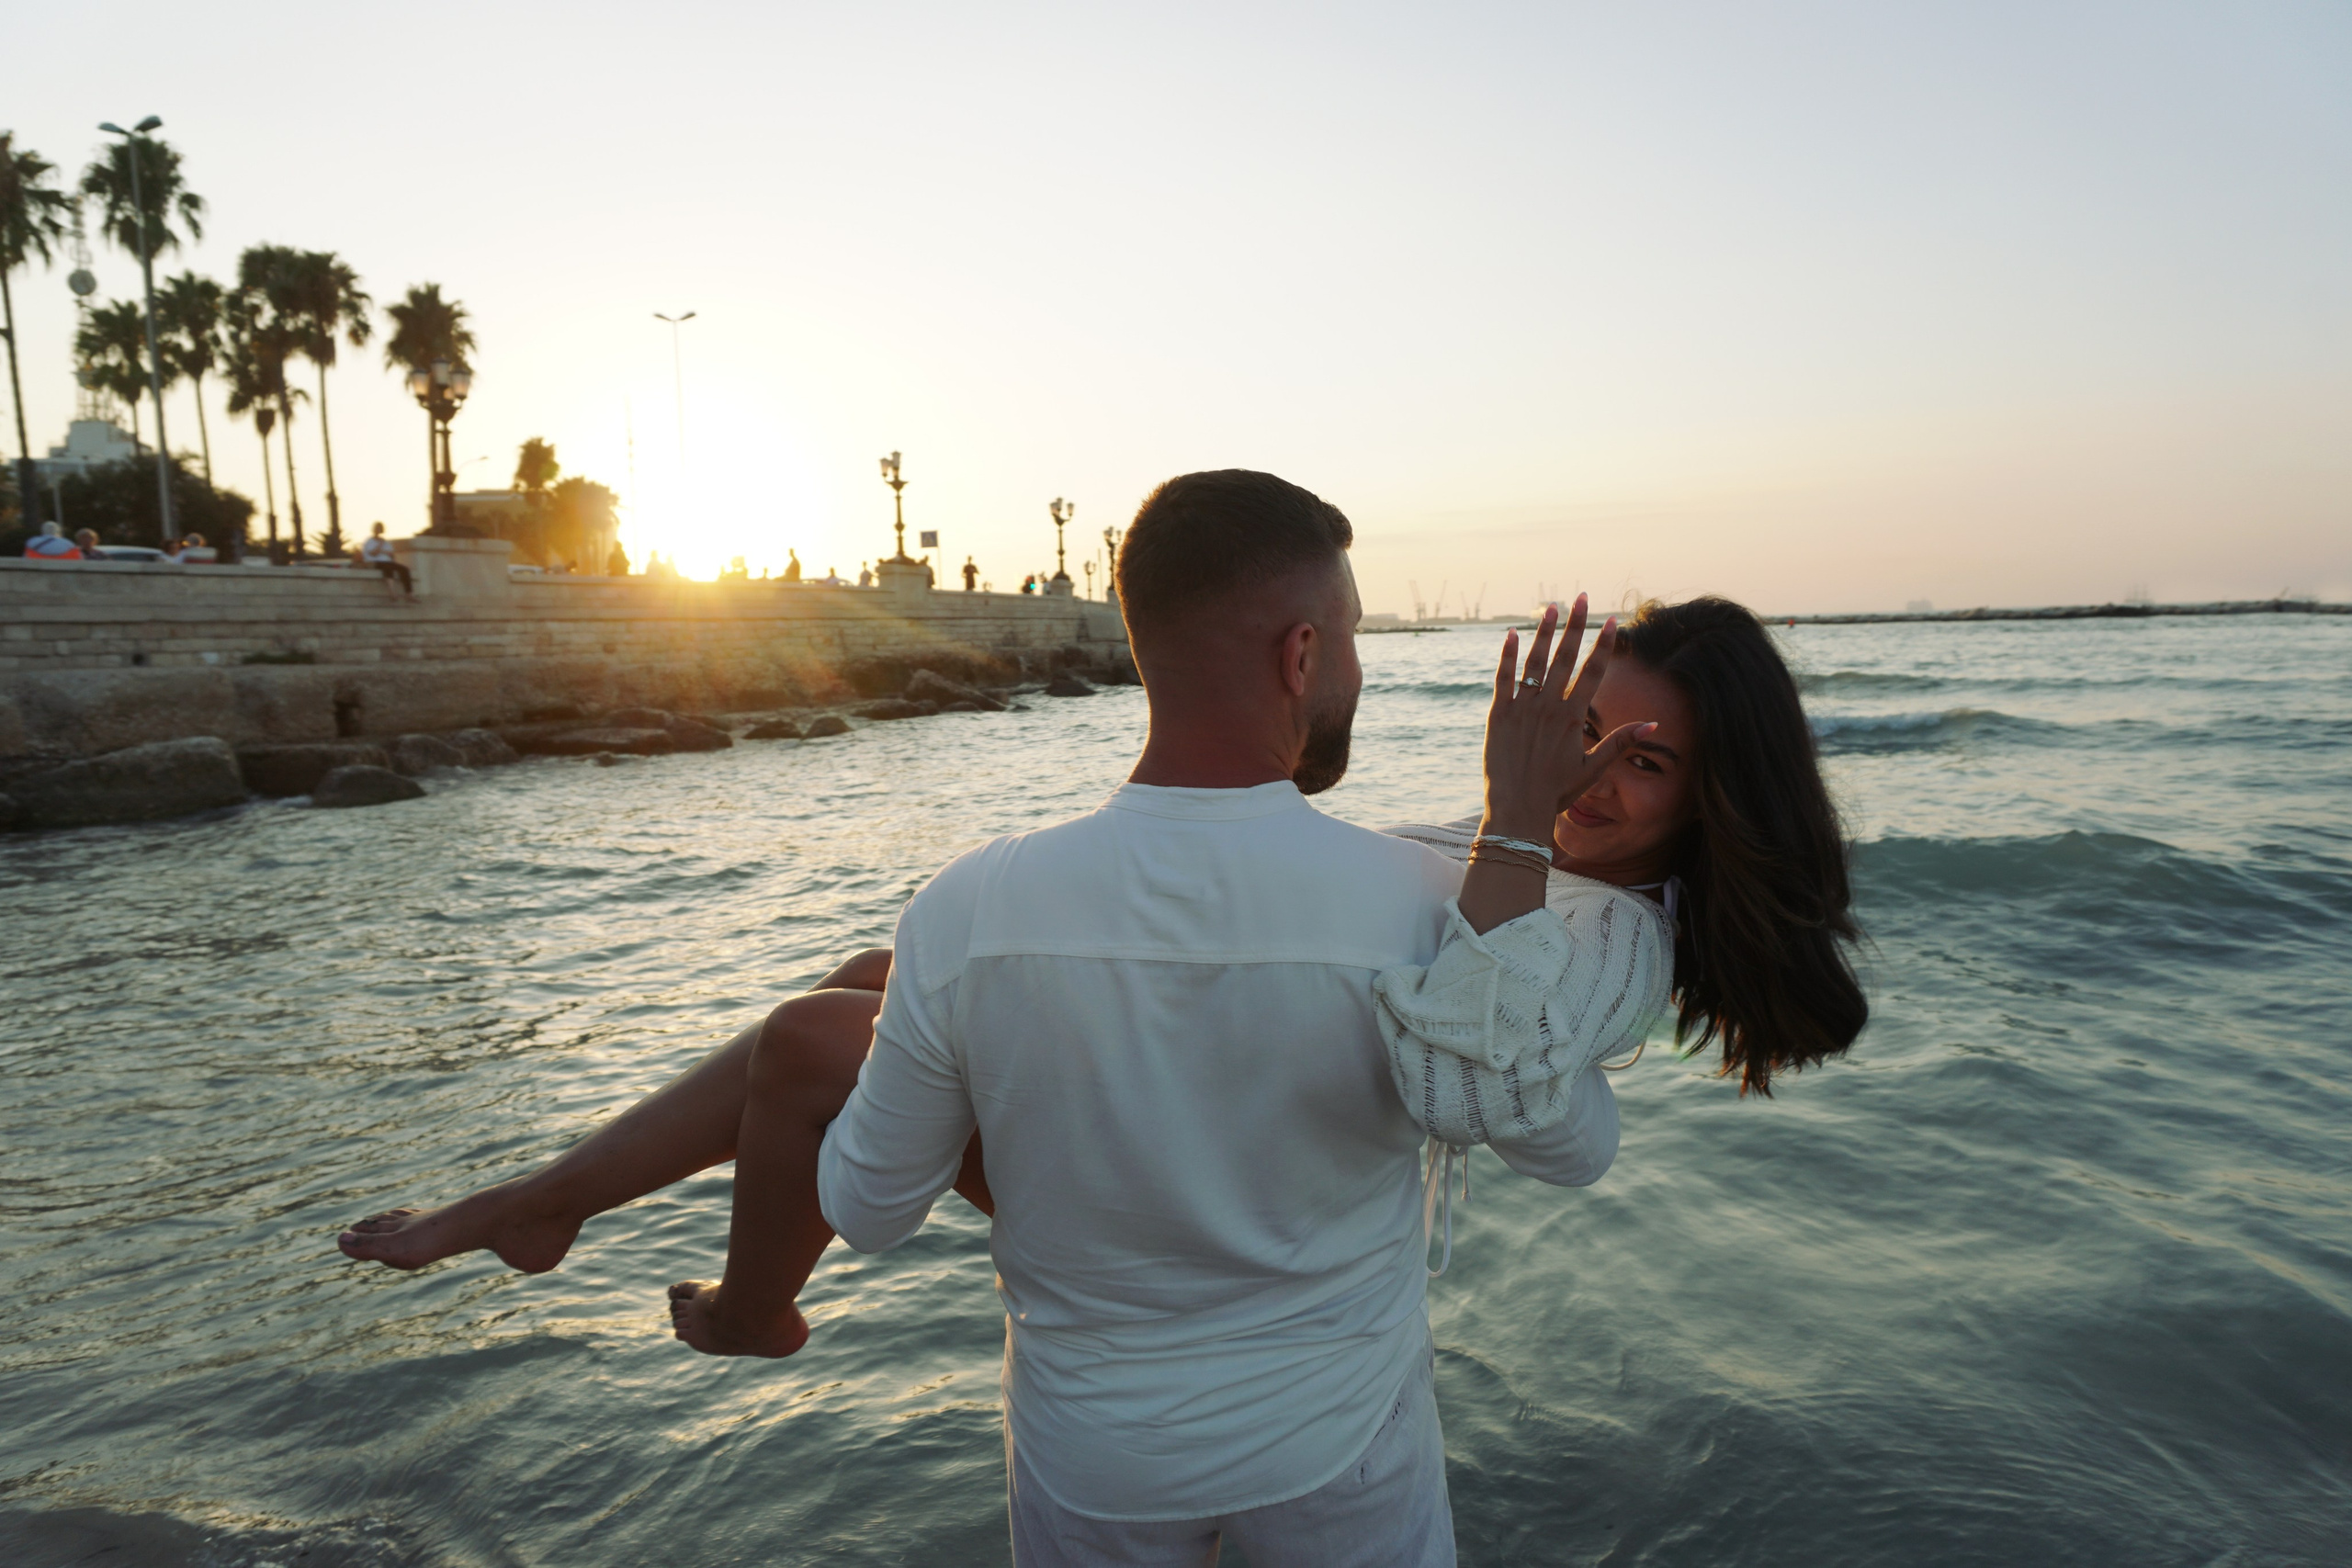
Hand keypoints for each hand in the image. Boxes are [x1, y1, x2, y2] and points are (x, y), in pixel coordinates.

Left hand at [1480, 595, 1654, 844]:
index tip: (1613, 621)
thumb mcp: (1593, 769)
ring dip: (1544, 632)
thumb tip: (1653, 724)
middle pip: (1565, 658)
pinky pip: (1503, 678)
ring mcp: (1521, 709)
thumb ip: (1621, 742)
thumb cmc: (1556, 792)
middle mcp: (1548, 707)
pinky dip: (1507, 656)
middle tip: (1581, 597)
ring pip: (1534, 662)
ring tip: (1551, 607)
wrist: (1516, 811)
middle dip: (1575, 626)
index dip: (1604, 646)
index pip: (1593, 673)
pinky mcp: (1497, 715)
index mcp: (1573, 718)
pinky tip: (1512, 635)